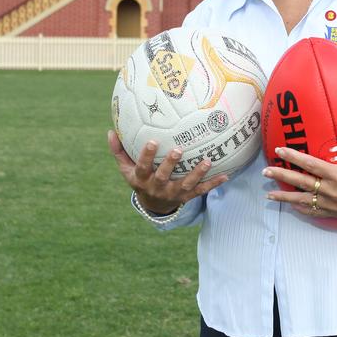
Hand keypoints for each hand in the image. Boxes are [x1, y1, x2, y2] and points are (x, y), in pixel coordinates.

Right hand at [107, 130, 227, 214]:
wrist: (153, 205)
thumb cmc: (140, 178)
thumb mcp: (126, 168)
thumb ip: (119, 151)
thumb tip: (110, 131)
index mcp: (142, 180)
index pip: (143, 168)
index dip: (147, 156)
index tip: (152, 141)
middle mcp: (158, 188)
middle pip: (163, 177)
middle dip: (170, 164)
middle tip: (178, 150)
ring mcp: (174, 193)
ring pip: (186, 184)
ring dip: (197, 173)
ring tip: (207, 161)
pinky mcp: (187, 197)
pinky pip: (201, 191)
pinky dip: (213, 184)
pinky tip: (226, 175)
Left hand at [263, 119, 336, 220]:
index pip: (310, 164)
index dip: (293, 157)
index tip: (279, 150)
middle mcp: (332, 190)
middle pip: (301, 182)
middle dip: (281, 176)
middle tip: (265, 171)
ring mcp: (332, 204)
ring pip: (303, 201)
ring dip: (284, 197)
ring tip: (269, 193)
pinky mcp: (335, 212)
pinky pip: (312, 212)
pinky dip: (299, 208)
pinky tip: (290, 205)